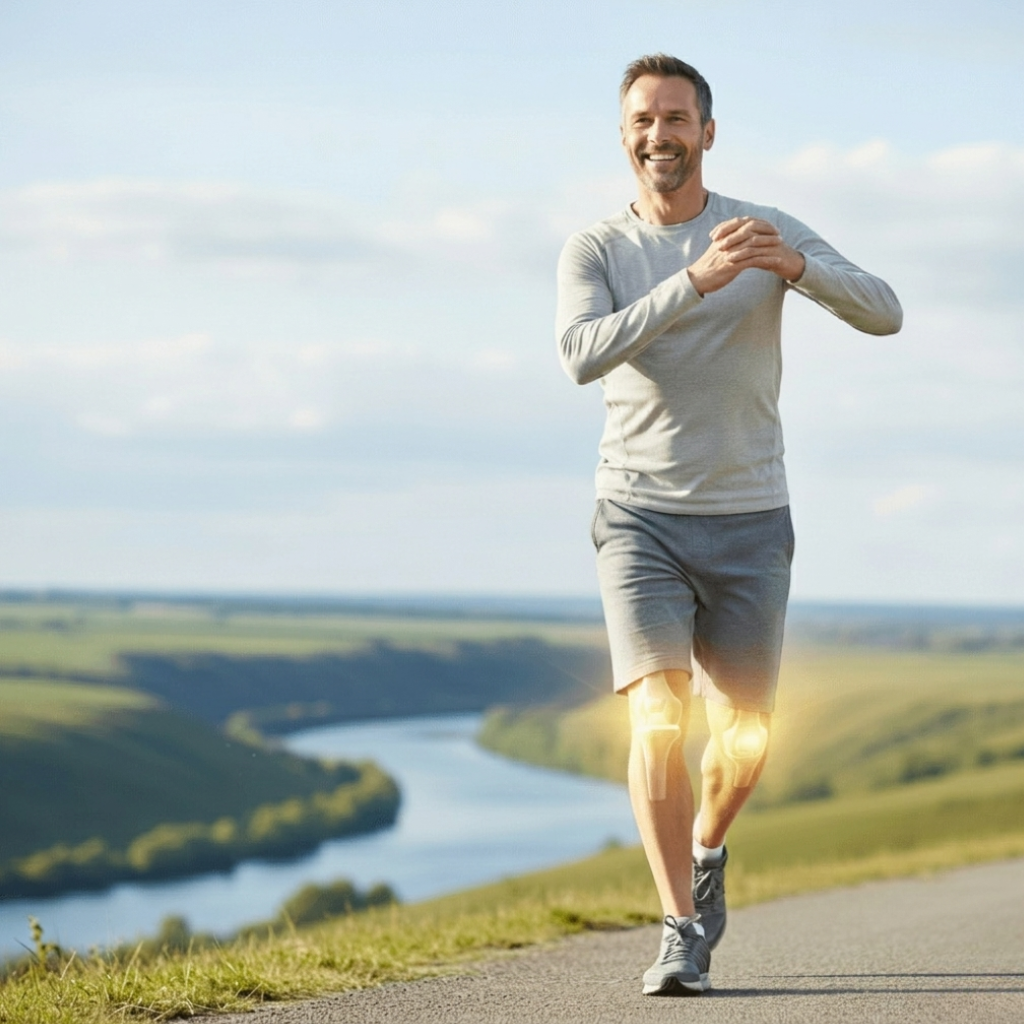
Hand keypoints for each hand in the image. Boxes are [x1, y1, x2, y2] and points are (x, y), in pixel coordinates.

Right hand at [686, 217, 804, 295]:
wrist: (696, 279)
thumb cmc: (707, 266)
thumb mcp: (716, 249)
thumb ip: (725, 240)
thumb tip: (736, 236)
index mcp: (723, 236)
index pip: (744, 223)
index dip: (758, 223)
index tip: (768, 226)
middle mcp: (727, 241)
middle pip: (751, 230)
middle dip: (767, 230)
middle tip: (778, 233)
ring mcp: (730, 253)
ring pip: (754, 244)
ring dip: (769, 243)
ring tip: (780, 244)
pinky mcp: (733, 265)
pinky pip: (754, 261)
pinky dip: (767, 260)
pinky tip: (776, 261)